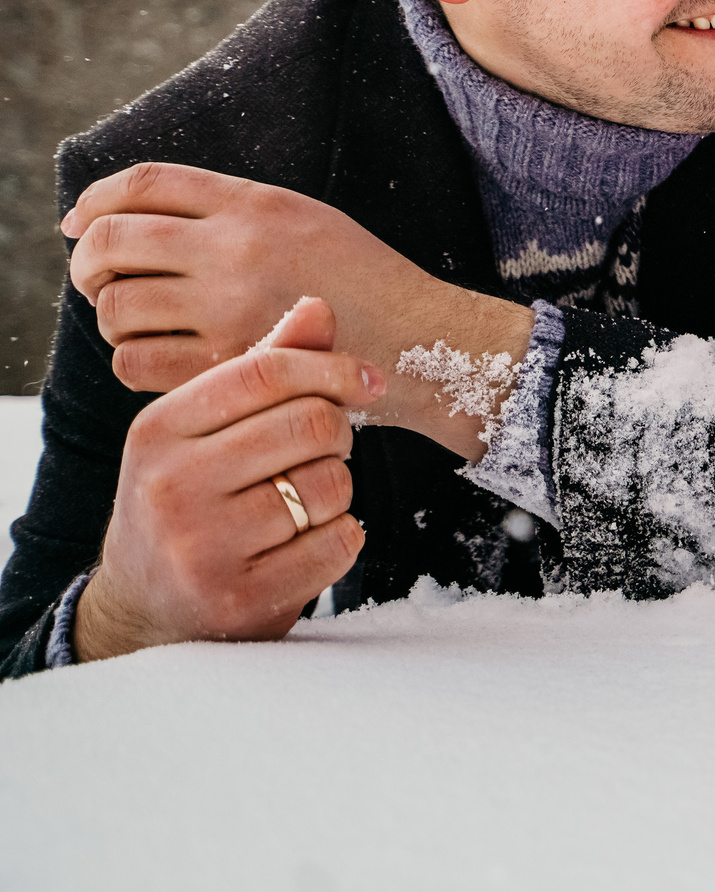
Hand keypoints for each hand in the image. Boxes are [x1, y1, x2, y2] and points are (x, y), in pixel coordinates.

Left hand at [63, 162, 530, 453]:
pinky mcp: (230, 363)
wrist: (425, 341)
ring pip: (116, 305)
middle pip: (111, 241)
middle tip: (100, 278)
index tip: (79, 222)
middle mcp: (236, 248)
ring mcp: (230, 308)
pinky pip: (135, 361)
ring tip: (143, 323)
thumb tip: (133, 215)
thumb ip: (232, 213)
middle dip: (88, 262)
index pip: (144, 183)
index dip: (94, 200)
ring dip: (114, 316)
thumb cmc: (364, 282)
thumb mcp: (308, 220)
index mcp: (257, 204)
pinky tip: (164, 358)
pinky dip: (135, 360)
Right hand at [73, 298, 380, 662]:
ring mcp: (200, 548)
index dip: (333, 368)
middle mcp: (170, 486)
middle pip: (310, 424)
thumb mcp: (206, 430)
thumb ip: (264, 369)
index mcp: (157, 429)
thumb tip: (317, 305)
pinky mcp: (239, 599)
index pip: (264, 372)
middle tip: (326, 450)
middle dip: (338, 433)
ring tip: (304, 501)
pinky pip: (339, 543)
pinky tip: (307, 544)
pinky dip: (342, 538)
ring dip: (338, 490)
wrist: (148, 607)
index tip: (368, 382)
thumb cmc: (193, 499)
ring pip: (331, 484)